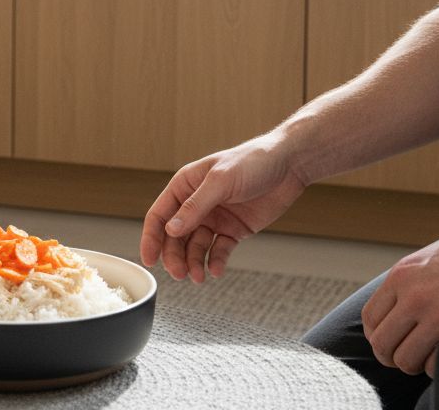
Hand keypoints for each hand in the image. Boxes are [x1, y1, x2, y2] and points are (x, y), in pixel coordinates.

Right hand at [140, 134, 306, 282]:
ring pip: (195, 246)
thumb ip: (195, 206)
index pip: (160, 215)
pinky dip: (216, 261)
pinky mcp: (233, 229)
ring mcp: (215, 218)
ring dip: (194, 262)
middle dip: (175, 256)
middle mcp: (196, 203)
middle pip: (175, 236)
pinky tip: (216, 270)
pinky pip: (219, 250)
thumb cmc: (253, 161)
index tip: (149, 260)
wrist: (289, 165)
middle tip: (180, 274)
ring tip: (198, 277)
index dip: (151, 238)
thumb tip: (171, 230)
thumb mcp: (221, 181)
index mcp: (185, 186)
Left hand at [362, 216, 438, 375]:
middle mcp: (414, 296)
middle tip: (410, 356)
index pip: (371, 318)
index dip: (379, 335)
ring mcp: (437, 315)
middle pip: (382, 344)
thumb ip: (410, 284)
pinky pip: (435, 367)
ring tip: (431, 356)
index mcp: (402, 275)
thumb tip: (396, 312)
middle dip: (394, 355)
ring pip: (405, 360)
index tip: (392, 341)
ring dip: (416, 364)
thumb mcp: (432, 258)